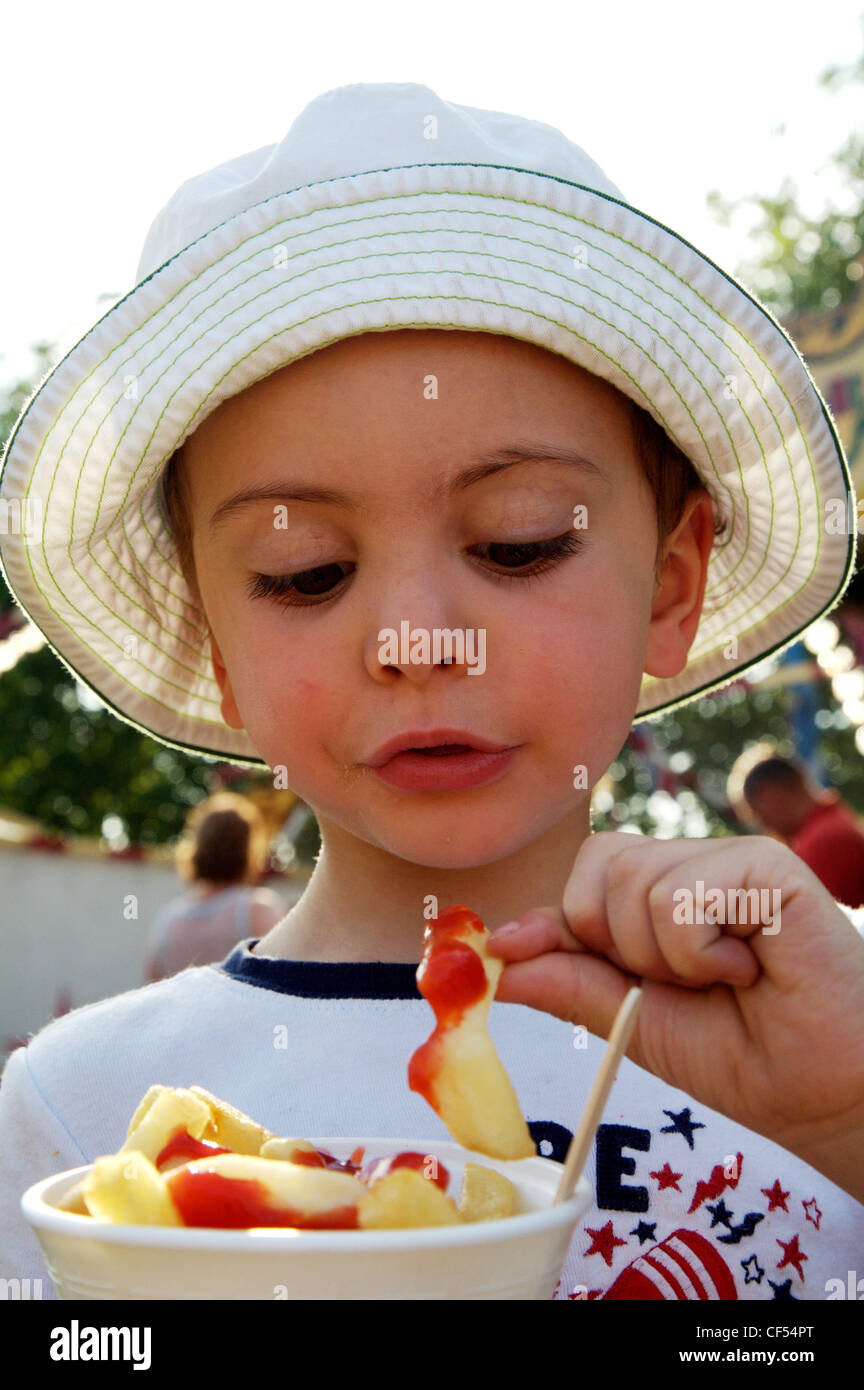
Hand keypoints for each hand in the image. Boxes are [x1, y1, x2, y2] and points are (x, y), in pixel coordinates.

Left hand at [487, 830, 863, 1200]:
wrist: (824, 1095)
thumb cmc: (744, 1057)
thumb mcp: (634, 1021)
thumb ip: (571, 980)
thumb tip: (498, 956)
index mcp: (660, 893)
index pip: (583, 876)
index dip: (554, 922)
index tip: (520, 952)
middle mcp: (693, 865)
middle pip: (598, 867)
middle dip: (617, 947)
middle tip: (682, 984)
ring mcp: (730, 860)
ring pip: (632, 882)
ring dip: (665, 959)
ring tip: (725, 979)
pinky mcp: (766, 866)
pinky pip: (680, 896)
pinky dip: (698, 953)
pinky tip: (749, 968)